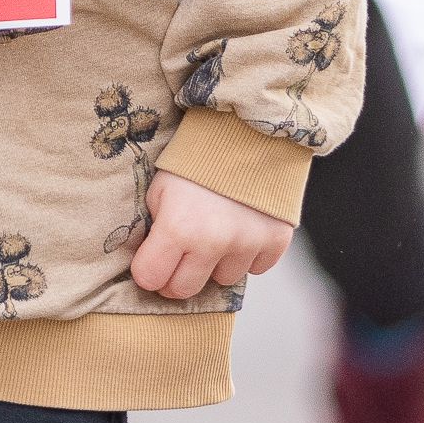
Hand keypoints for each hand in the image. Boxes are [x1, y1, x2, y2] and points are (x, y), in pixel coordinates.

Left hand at [129, 169, 293, 299]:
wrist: (247, 133)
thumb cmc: (194, 162)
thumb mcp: (159, 191)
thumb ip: (153, 232)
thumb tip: (149, 267)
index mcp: (177, 227)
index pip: (150, 279)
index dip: (148, 270)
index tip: (153, 259)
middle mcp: (213, 241)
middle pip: (184, 290)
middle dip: (178, 274)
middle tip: (182, 252)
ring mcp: (247, 243)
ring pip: (223, 279)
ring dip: (217, 262)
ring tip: (217, 230)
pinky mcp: (275, 240)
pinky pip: (256, 268)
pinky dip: (249, 254)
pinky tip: (242, 228)